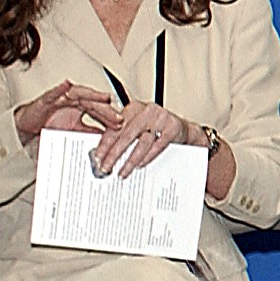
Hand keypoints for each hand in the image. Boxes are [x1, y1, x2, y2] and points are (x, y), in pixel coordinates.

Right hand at [16, 81, 114, 143]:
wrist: (27, 125)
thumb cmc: (48, 124)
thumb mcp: (72, 131)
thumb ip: (88, 132)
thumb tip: (106, 140)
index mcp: (81, 108)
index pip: (99, 111)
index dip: (110, 117)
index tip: (121, 124)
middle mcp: (74, 101)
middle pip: (93, 103)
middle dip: (106, 110)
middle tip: (118, 117)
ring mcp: (61, 99)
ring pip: (79, 94)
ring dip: (92, 95)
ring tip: (104, 97)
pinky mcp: (46, 99)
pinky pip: (54, 93)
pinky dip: (60, 89)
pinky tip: (66, 85)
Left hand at [89, 102, 206, 179]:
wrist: (182, 129)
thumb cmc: (155, 129)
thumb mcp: (136, 127)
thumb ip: (121, 134)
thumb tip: (101, 153)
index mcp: (134, 108)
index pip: (115, 128)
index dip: (104, 144)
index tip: (97, 158)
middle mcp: (147, 110)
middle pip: (126, 135)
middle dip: (114, 155)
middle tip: (106, 168)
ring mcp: (161, 118)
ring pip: (142, 142)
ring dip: (130, 160)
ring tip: (123, 172)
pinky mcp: (173, 127)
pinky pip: (158, 146)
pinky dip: (147, 157)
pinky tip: (140, 165)